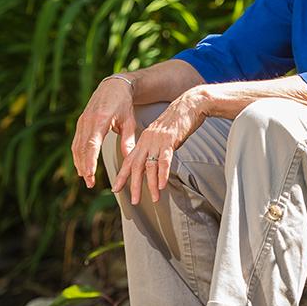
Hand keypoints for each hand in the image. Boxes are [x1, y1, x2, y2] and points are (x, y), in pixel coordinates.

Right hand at [72, 77, 137, 187]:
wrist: (113, 86)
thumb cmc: (124, 103)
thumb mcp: (129, 120)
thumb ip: (128, 140)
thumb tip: (130, 159)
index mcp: (100, 120)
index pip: (92, 144)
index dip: (89, 160)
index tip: (90, 174)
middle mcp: (88, 121)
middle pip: (82, 148)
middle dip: (84, 167)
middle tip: (90, 183)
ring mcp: (82, 121)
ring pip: (77, 146)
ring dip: (80, 163)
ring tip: (86, 178)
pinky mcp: (80, 122)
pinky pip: (76, 142)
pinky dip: (78, 155)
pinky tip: (82, 166)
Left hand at [112, 87, 208, 203]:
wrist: (190, 104)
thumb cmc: (179, 120)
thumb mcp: (163, 135)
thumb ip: (157, 147)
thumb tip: (154, 162)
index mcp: (144, 140)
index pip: (130, 160)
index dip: (122, 175)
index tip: (116, 189)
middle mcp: (148, 141)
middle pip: (137, 166)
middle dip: (134, 185)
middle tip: (134, 201)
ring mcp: (158, 140)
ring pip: (150, 166)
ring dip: (151, 184)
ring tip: (154, 198)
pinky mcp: (170, 140)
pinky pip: (164, 160)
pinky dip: (162, 174)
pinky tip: (162, 185)